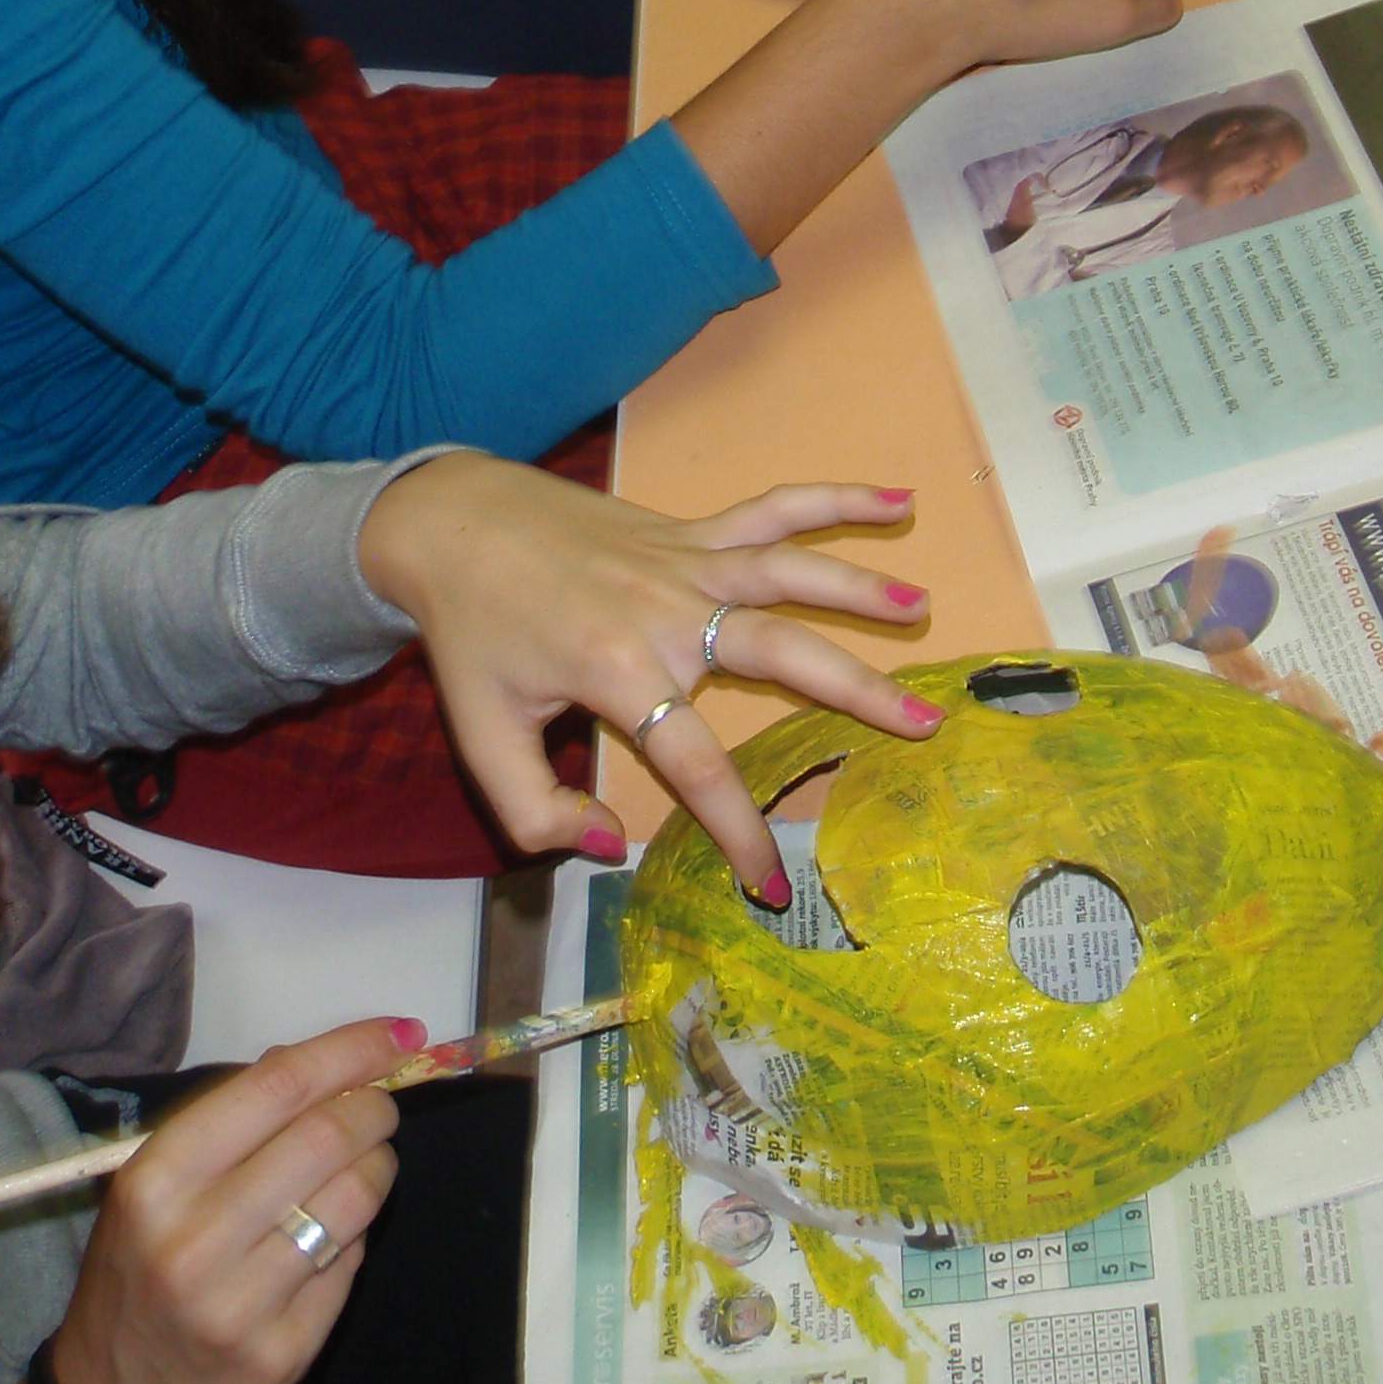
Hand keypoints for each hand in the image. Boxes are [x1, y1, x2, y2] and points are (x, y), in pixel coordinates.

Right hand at [47, 1022, 406, 1383]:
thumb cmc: (135, 1277)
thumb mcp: (150, 1189)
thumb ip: (224, 1122)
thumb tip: (310, 1060)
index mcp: (154, 1182)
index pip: (275, 1089)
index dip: (349, 1050)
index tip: (397, 1032)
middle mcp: (194, 1242)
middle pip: (327, 1137)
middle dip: (374, 1108)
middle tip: (380, 1106)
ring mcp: (241, 1306)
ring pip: (355, 1198)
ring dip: (377, 1165)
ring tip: (362, 1164)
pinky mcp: (283, 1356)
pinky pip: (352, 1264)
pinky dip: (357, 1233)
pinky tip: (333, 1233)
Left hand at [357, 455, 941, 897]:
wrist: (457, 523)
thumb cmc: (474, 634)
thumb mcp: (482, 736)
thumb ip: (534, 809)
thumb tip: (611, 849)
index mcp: (618, 669)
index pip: (697, 764)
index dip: (737, 828)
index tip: (772, 884)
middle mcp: (667, 610)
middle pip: (780, 652)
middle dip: (856, 693)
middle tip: (923, 725)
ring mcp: (685, 561)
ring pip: (789, 572)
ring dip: (860, 587)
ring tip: (925, 609)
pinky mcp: (689, 531)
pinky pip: (770, 510)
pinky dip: (833, 499)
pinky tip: (895, 500)